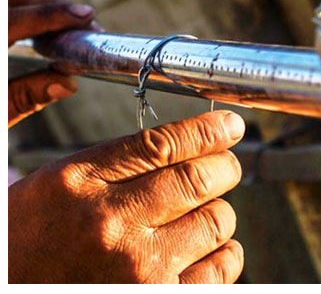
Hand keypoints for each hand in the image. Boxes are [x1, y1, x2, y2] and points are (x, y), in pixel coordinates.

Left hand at [8, 0, 97, 127]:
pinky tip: (43, 29)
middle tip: (87, 21)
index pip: (16, 18)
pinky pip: (9, 8)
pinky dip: (28, 11)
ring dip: (42, 4)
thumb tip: (67, 84)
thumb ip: (25, 96)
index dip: (53, 14)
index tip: (87, 15)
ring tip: (71, 24)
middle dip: (55, 4)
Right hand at [9, 111, 245, 283]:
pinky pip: (219, 271)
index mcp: (82, 181)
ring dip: (218, 211)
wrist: (8, 287)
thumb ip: (114, 153)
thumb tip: (134, 113)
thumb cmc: (32, 236)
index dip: (208, 130)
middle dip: (224, 166)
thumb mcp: (60, 179)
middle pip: (198, 179)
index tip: (229, 125)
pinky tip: (206, 247)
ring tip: (202, 211)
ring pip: (216, 222)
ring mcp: (136, 271)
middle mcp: (110, 224)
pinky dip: (223, 253)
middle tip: (225, 165)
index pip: (163, 143)